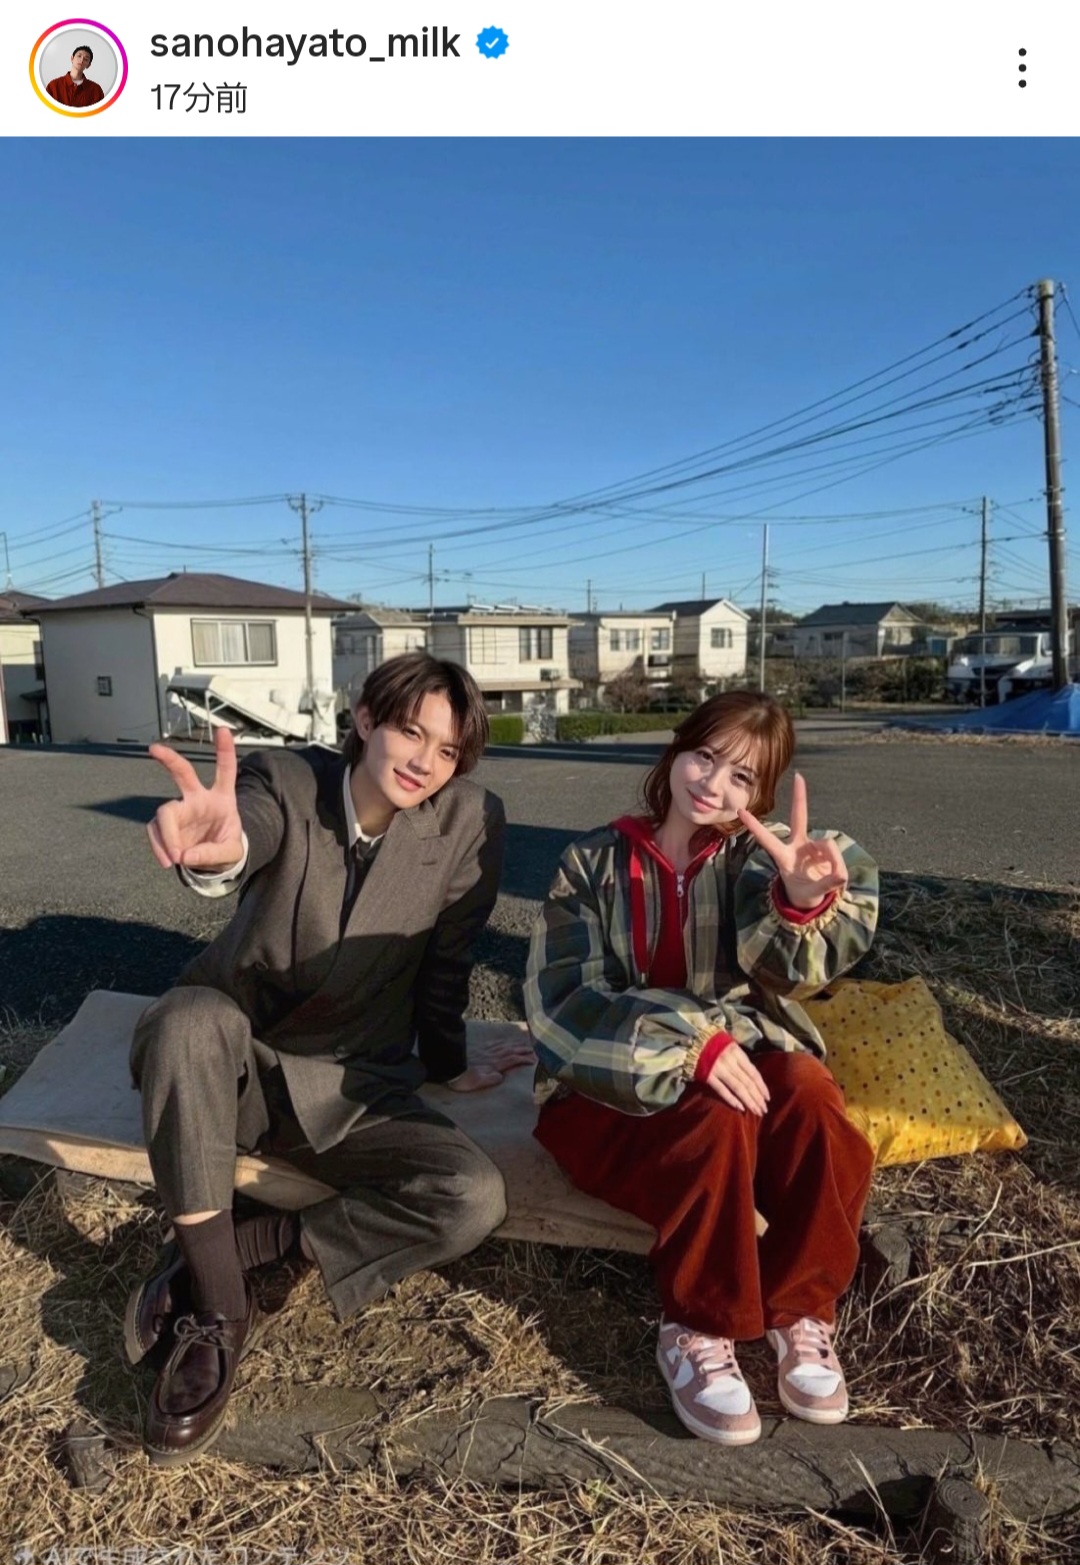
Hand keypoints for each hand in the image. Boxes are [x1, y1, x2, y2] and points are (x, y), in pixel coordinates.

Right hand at [146, 727, 244, 871]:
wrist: (214, 863)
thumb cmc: (226, 849)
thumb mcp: (231, 854)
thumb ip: (212, 854)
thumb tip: (185, 854)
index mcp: (222, 799)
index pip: (225, 770)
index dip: (225, 751)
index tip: (223, 730)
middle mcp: (198, 798)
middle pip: (182, 773)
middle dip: (170, 759)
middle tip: (154, 748)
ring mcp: (181, 810)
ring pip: (164, 813)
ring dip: (166, 836)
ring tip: (175, 858)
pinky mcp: (166, 824)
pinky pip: (156, 831)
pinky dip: (159, 847)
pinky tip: (167, 860)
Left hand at [445, 1031, 535, 1092]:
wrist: (448, 1065)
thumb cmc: (461, 1078)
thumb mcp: (476, 1082)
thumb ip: (489, 1079)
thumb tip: (501, 1077)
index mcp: (493, 1065)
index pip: (512, 1060)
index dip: (524, 1059)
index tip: (534, 1060)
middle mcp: (491, 1056)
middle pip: (511, 1051)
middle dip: (523, 1050)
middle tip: (534, 1050)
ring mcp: (486, 1051)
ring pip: (505, 1046)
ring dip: (516, 1045)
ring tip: (525, 1044)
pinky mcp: (479, 1048)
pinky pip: (495, 1044)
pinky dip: (504, 1042)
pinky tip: (505, 1042)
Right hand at [704, 1045, 769, 1115]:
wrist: (693, 1040)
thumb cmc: (715, 1044)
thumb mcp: (732, 1047)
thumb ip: (742, 1060)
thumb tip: (754, 1078)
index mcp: (737, 1053)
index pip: (753, 1073)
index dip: (762, 1086)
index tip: (767, 1098)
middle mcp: (730, 1062)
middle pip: (747, 1082)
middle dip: (757, 1097)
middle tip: (764, 1110)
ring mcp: (719, 1069)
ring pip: (738, 1088)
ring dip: (748, 1101)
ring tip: (756, 1111)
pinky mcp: (708, 1076)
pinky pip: (722, 1090)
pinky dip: (731, 1099)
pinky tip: (740, 1108)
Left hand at [737, 772, 847, 910]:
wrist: (812, 898)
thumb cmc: (804, 894)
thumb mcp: (812, 894)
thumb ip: (826, 884)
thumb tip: (841, 874)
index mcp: (783, 857)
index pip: (766, 839)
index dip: (755, 826)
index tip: (740, 810)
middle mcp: (796, 846)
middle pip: (799, 817)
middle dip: (800, 797)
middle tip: (798, 776)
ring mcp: (811, 845)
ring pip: (828, 845)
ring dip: (834, 861)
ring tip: (833, 878)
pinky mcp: (825, 849)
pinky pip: (836, 852)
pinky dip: (839, 864)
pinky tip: (835, 874)